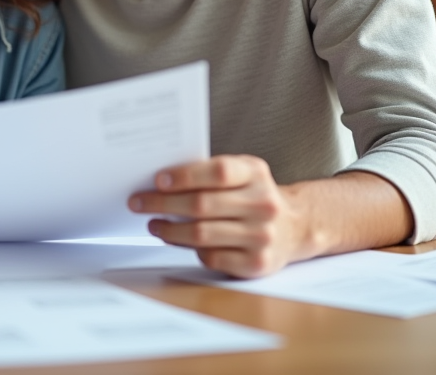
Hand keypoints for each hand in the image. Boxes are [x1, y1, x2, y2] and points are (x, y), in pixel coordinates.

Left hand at [128, 154, 304, 277]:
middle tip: (139, 202)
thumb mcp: (243, 172)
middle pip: (202, 205)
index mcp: (256, 174)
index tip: (157, 180)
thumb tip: (161, 181)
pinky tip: (177, 240)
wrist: (296, 227)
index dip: (185, 176)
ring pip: (201, 234)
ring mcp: (261, 236)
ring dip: (169, 230)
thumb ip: (210, 173)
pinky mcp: (255, 263)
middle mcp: (262, 204)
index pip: (218, 172)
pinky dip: (189, 249)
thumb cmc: (255, 196)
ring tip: (153, 224)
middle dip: (162, 204)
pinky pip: (210, 257)